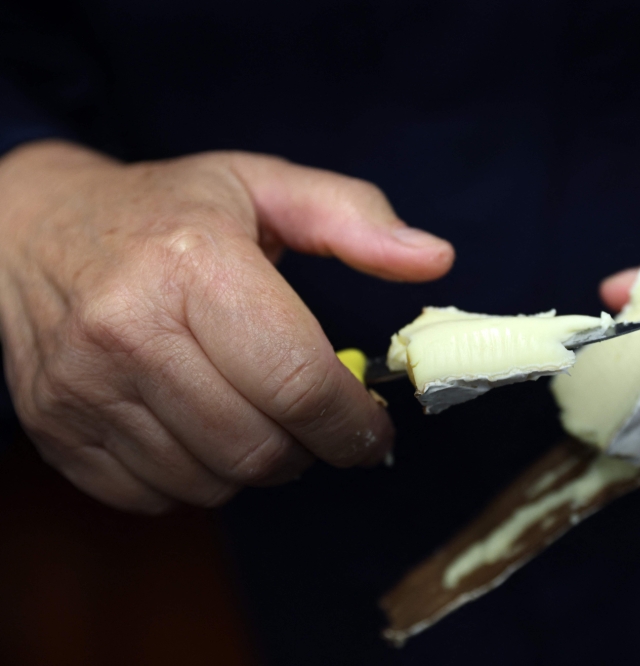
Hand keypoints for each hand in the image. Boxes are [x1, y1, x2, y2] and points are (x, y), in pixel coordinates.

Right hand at [0, 141, 453, 512]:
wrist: (28, 230)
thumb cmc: (164, 211)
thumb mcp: (263, 186)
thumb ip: (354, 218)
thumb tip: (435, 258)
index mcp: (194, 266)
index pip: (299, 384)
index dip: (354, 425)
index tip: (374, 429)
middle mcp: (128, 331)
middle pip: (260, 448)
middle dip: (312, 449)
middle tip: (318, 419)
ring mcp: (84, 389)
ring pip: (213, 482)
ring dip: (257, 465)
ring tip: (257, 414)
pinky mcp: (57, 432)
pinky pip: (157, 497)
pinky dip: (198, 478)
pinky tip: (200, 426)